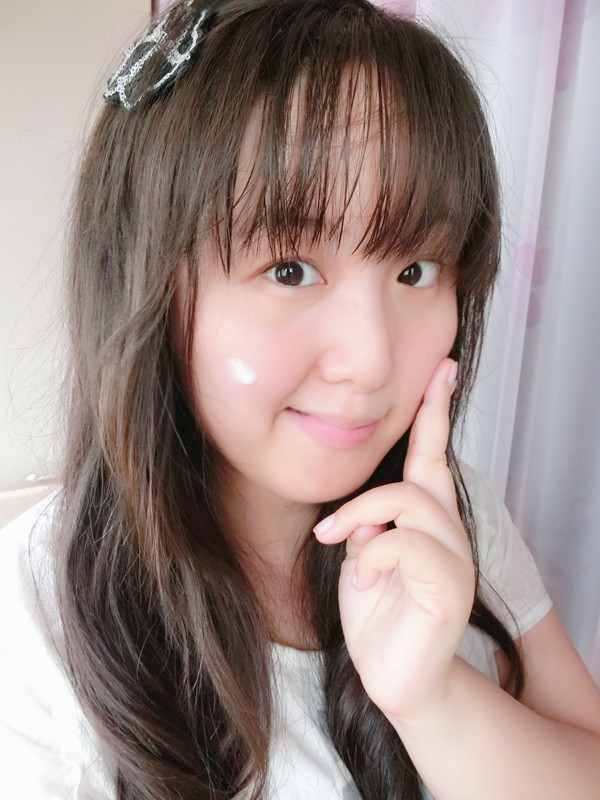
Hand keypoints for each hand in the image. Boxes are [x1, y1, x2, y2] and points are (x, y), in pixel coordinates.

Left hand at [313, 358, 474, 723]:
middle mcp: (449, 529)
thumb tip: (365, 513)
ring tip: (339, 551)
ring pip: (407, 500)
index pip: (434, 452)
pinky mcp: (451, 588)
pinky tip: (365, 580)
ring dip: (361, 520)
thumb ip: (367, 521)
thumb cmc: (376, 612)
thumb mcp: (361, 554)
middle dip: (376, 481)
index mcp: (426, 517)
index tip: (445, 365)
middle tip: (332, 530)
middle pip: (424, 467)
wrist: (394, 676)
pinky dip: (371, 555)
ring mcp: (455, 557)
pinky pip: (403, 544)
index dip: (437, 409)